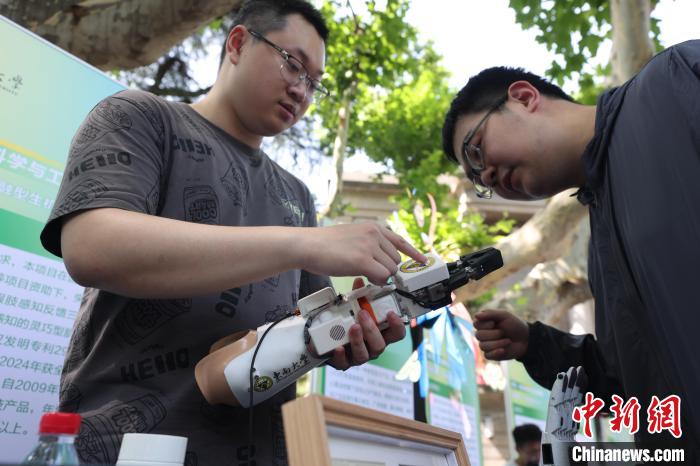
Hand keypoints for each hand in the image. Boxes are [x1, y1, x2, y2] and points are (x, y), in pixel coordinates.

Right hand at [300, 223, 426, 284]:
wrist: (308, 245)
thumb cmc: (325, 244)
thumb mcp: (352, 236)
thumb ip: (369, 245)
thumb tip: (381, 263)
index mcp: (373, 228)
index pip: (400, 240)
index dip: (413, 252)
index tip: (423, 260)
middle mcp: (374, 234)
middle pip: (395, 259)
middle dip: (387, 269)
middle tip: (373, 274)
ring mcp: (369, 246)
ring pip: (390, 269)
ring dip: (381, 276)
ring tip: (364, 274)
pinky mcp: (362, 260)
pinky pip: (381, 276)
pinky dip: (377, 281)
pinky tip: (365, 279)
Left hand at [327, 278, 405, 369]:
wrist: (323, 339)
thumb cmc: (345, 322)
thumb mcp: (352, 308)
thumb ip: (358, 296)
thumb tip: (359, 281)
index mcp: (379, 334)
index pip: (396, 334)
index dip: (397, 325)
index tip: (391, 313)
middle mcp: (371, 347)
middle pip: (380, 345)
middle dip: (372, 329)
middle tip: (363, 314)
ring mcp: (358, 356)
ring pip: (364, 355)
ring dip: (359, 340)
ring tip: (353, 327)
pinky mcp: (343, 363)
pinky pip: (344, 363)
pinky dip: (342, 356)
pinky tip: (338, 347)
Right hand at [473, 309, 528, 359]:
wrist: (526, 339)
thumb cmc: (515, 325)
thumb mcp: (504, 316)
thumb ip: (490, 313)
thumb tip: (476, 316)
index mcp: (485, 323)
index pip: (475, 324)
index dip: (484, 324)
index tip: (494, 323)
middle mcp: (483, 334)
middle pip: (478, 335)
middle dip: (493, 334)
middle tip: (503, 332)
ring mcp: (487, 345)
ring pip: (483, 346)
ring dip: (497, 343)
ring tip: (508, 341)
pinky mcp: (491, 355)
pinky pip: (487, 355)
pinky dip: (496, 352)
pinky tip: (504, 350)